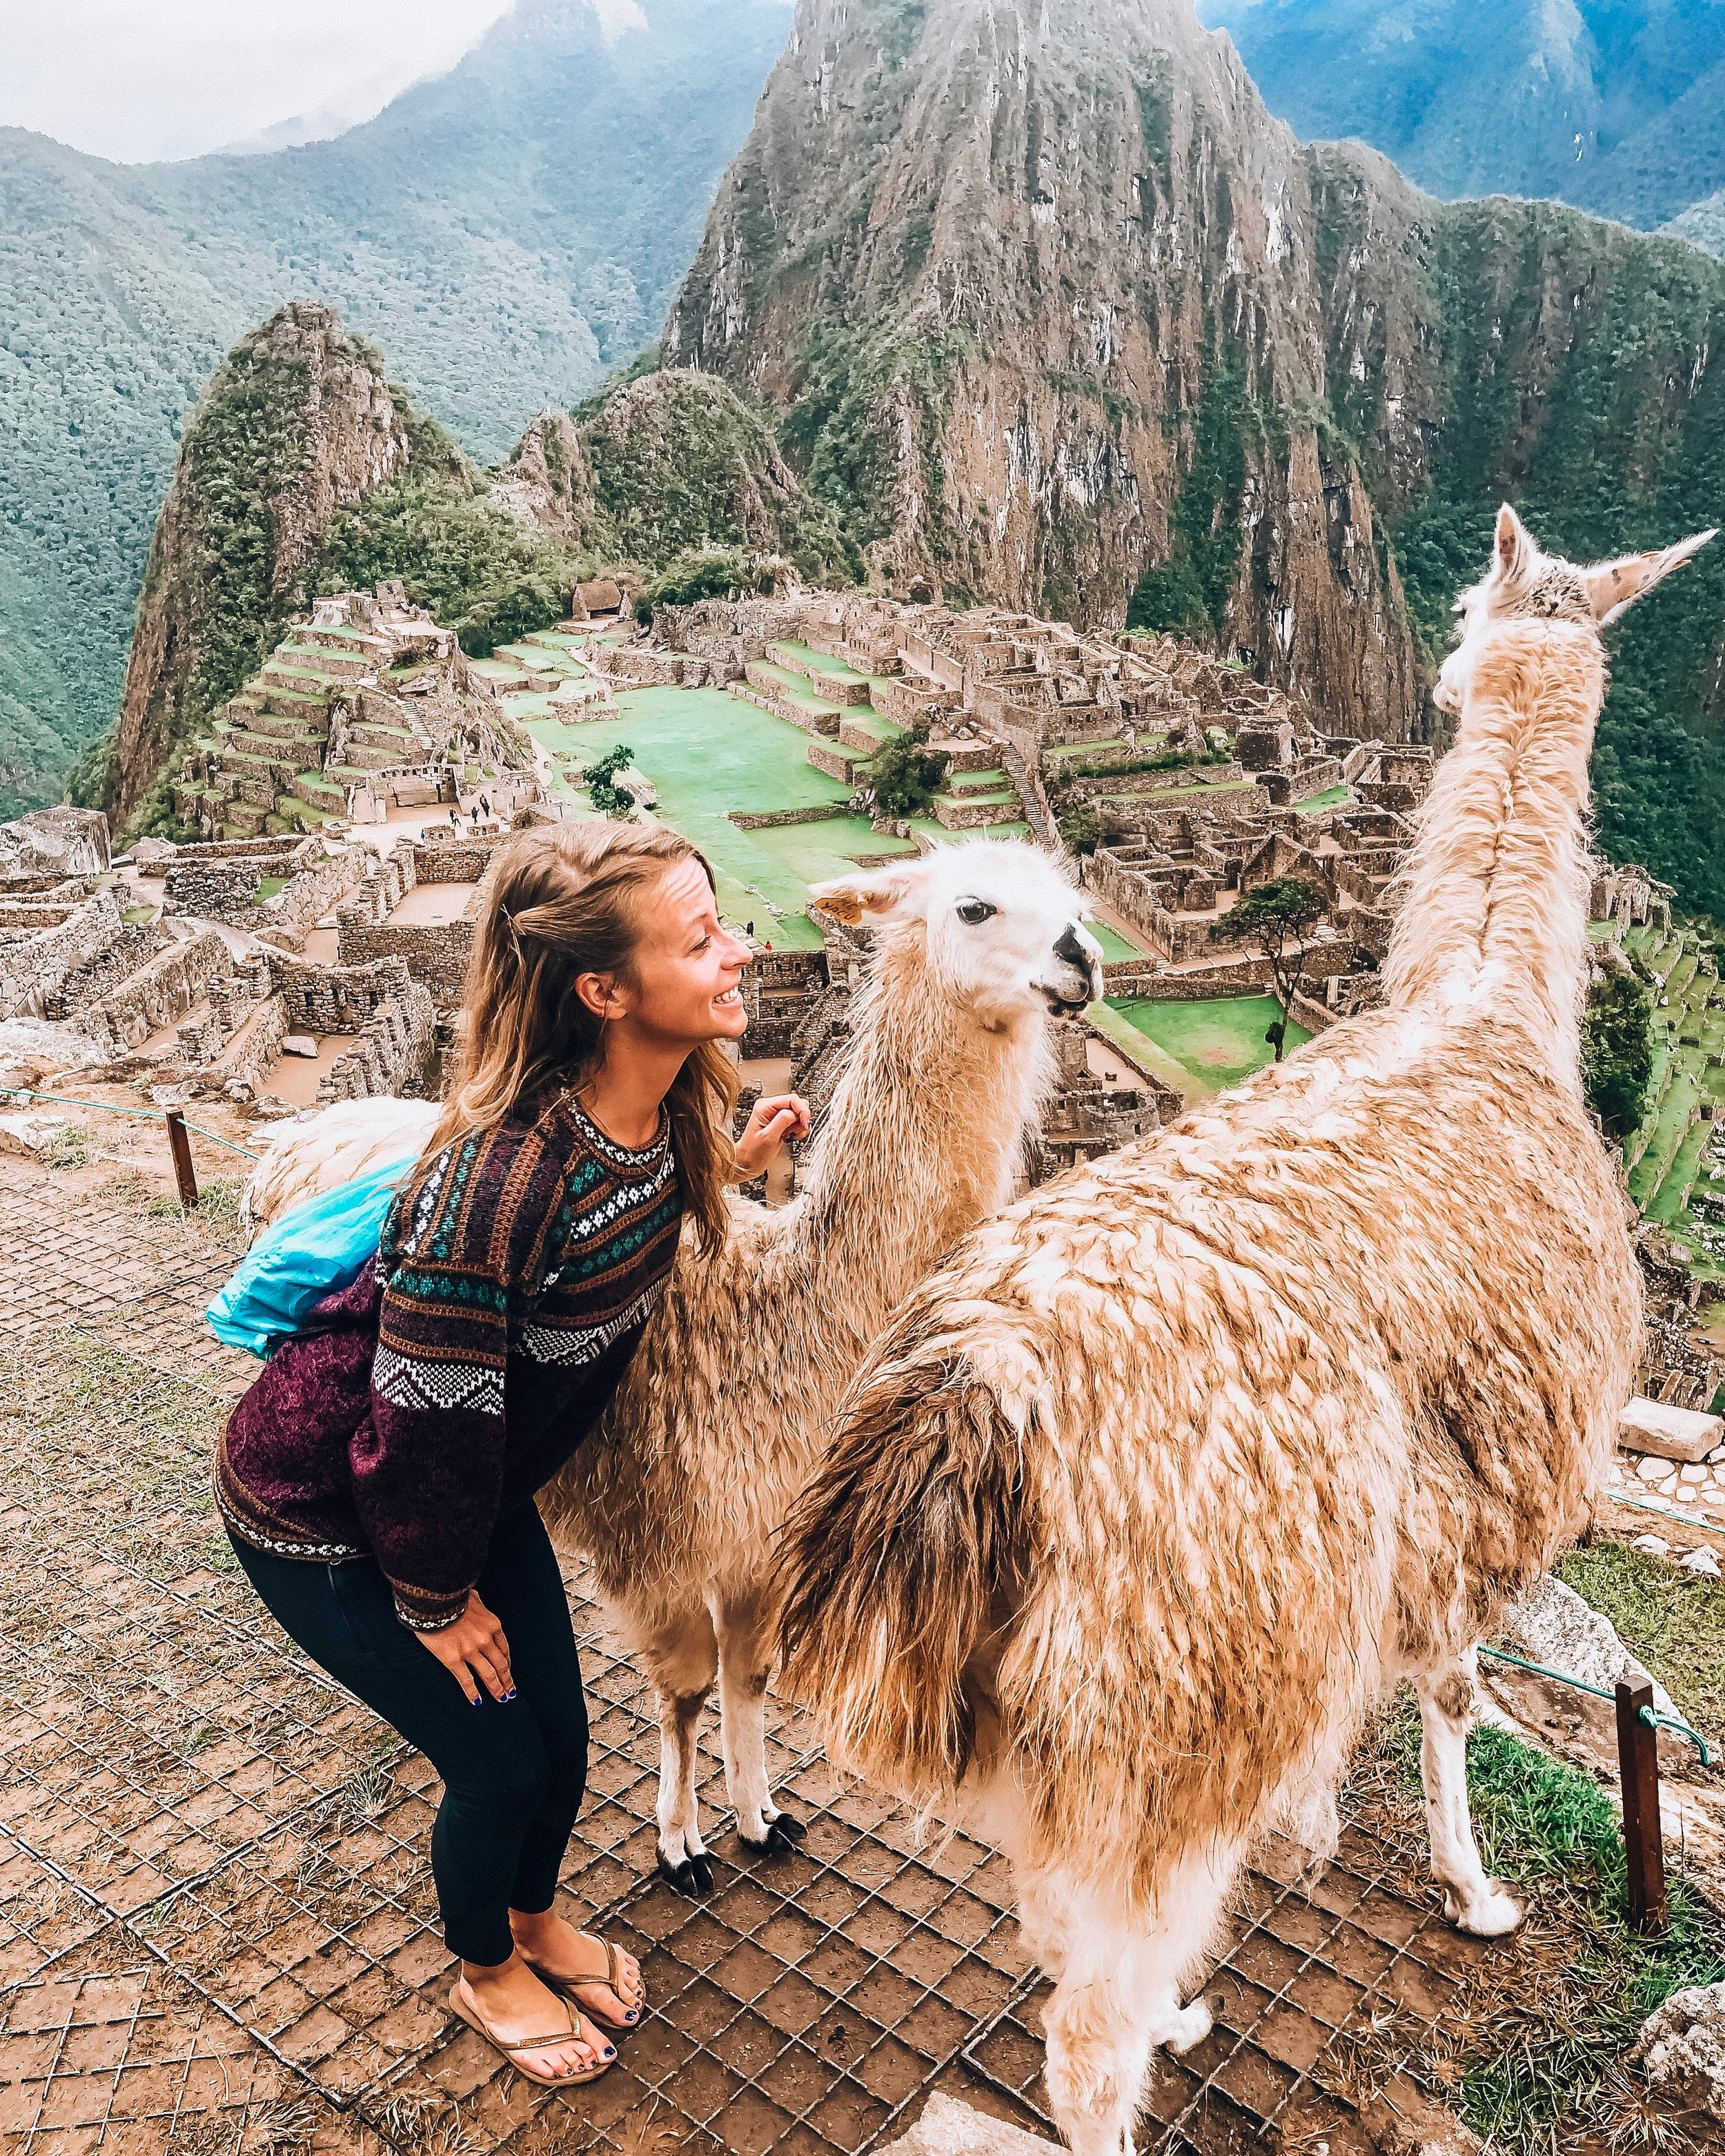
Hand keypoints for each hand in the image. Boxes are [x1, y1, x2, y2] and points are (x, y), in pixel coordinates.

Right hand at [416, 1589, 514, 1704]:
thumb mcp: (473, 1597)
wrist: (435, 1600)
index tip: (508, 1670)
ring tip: (501, 1699)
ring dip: (496, 1688)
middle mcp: (485, 1640)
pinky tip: (477, 1701)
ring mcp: (471, 1651)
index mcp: (492, 1625)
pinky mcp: (454, 1659)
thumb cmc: (452, 1596)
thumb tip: (476, 1601)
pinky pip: (466, 1680)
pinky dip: (473, 1693)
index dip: (507, 1662)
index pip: (504, 1648)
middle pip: (500, 1664)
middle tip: (510, 1691)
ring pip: (488, 1674)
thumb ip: (478, 1604)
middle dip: (507, 1680)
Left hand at [733, 1093, 810, 1177]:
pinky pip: (796, 1120)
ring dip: (800, 1125)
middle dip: (801, 1118)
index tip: (805, 1124)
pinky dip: (798, 1129)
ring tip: (791, 1135)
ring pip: (798, 1112)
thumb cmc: (753, 1152)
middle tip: (796, 1131)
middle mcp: (770, 1107)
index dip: (802, 1111)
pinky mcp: (780, 1122)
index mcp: (765, 1106)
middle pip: (797, 1104)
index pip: (792, 1099)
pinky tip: (790, 1136)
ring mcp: (776, 1114)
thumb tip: (795, 1113)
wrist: (748, 1162)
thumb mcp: (768, 1137)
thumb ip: (783, 1121)